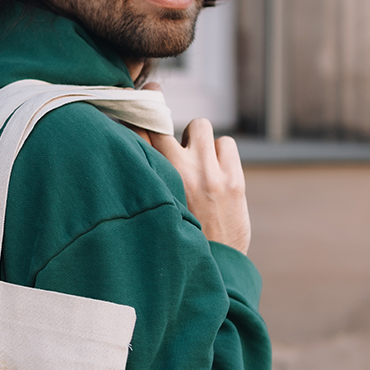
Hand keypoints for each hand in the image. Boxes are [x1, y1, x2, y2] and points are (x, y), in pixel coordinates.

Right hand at [133, 85, 250, 253]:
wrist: (214, 274)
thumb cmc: (179, 244)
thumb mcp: (155, 212)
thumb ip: (148, 181)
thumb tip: (140, 148)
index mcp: (151, 184)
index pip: (136, 134)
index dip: (136, 111)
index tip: (141, 95)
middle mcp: (176, 174)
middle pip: (162, 121)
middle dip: (159, 112)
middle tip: (159, 109)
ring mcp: (207, 175)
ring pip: (199, 126)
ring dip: (197, 138)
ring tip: (197, 159)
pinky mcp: (233, 180)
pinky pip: (226, 143)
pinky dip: (222, 153)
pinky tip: (218, 171)